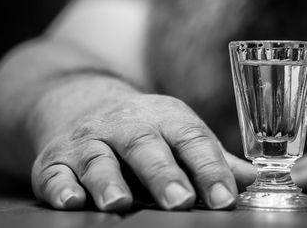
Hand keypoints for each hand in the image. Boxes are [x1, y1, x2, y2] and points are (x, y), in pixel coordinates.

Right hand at [30, 77, 254, 211]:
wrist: (80, 103)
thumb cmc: (140, 127)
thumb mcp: (176, 130)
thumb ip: (211, 157)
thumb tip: (252, 178)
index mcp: (163, 118)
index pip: (191, 139)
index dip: (209, 168)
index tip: (226, 196)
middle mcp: (124, 126)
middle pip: (144, 146)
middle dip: (162, 173)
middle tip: (180, 200)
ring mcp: (88, 141)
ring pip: (98, 159)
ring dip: (108, 181)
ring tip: (120, 202)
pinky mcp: (55, 159)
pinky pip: (54, 172)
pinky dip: (60, 186)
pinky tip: (70, 200)